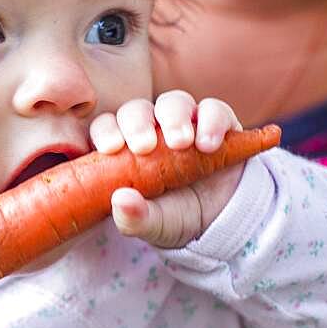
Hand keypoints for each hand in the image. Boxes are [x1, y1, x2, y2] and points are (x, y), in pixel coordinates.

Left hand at [89, 90, 244, 247]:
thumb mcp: (153, 225)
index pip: (106, 128)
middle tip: (144, 146)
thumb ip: (134, 217)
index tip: (111, 148)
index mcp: (125, 148)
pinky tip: (209, 145)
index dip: (105, 132)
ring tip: (181, 143)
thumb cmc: (173, 217)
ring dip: (174, 118)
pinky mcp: (217, 122)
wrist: (221, 221)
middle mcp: (151, 127)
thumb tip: (120, 200)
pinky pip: (214, 109)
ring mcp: (184, 121)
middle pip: (137, 110)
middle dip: (137, 123)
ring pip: (174, 102)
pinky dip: (211, 121)